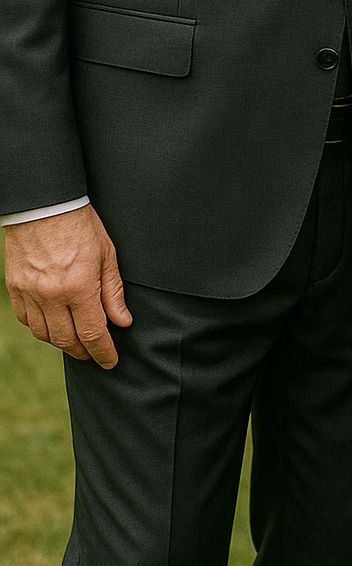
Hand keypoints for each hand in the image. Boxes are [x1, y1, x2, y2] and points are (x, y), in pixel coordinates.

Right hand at [3, 205, 131, 368]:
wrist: (44, 203)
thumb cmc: (80, 224)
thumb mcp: (106, 254)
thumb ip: (113, 292)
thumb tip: (122, 321)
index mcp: (78, 287)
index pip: (93, 334)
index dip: (103, 353)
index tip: (111, 361)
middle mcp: (51, 295)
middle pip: (67, 341)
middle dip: (83, 352)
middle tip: (95, 354)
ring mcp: (29, 293)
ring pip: (44, 334)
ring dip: (61, 342)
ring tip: (76, 340)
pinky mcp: (15, 287)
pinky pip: (26, 320)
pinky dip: (40, 327)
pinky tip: (53, 323)